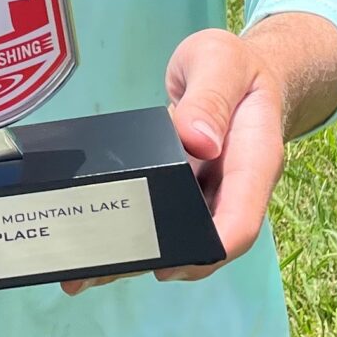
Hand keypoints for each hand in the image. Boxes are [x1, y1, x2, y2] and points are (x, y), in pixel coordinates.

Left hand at [61, 27, 288, 294]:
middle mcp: (233, 188)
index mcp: (254, 162)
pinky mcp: (183, 187)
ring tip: (82, 272)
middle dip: (157, 262)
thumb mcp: (222, 63)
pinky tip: (92, 240)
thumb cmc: (234, 63)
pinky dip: (129, 228)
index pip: (241, 220)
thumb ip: (210, 97)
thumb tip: (198, 141)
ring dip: (133, 254)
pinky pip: (160, 212)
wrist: (240, 69)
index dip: (209, 249)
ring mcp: (207, 191)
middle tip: (103, 271)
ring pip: (177, 234)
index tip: (170, 264)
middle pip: (203, 240)